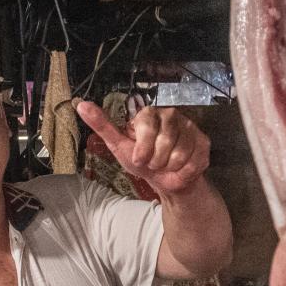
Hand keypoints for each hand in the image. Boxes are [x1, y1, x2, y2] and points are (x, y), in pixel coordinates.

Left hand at [77, 99, 209, 195]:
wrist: (166, 181)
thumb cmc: (142, 161)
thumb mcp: (118, 145)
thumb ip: (102, 125)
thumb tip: (81, 105)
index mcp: (149, 113)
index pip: (147, 124)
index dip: (143, 148)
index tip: (140, 160)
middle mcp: (171, 115)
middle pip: (164, 141)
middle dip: (156, 161)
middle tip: (154, 163)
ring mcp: (190, 127)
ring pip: (180, 153)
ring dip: (169, 168)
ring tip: (166, 166)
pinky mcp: (204, 142)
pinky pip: (194, 160)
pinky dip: (184, 172)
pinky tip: (180, 170)